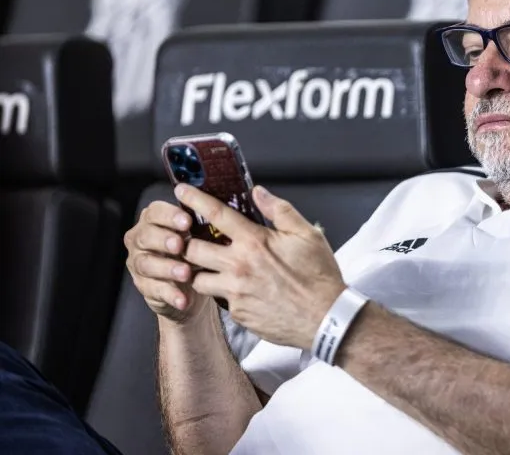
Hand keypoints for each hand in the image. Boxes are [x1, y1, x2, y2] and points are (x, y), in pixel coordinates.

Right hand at [124, 200, 208, 323]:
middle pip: (146, 236)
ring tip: (185, 273)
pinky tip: (183, 300)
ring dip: (167, 268)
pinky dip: (170, 295)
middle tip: (180, 245)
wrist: (191, 286)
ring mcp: (140, 264)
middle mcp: (141, 239)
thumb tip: (226, 213)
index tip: (187, 221)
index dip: (169, 215)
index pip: (155, 212)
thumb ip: (203, 224)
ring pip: (146, 263)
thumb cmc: (196, 250)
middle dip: (163, 239)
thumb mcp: (199, 235)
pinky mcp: (145, 287)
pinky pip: (155, 290)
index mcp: (154, 220)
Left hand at [177, 183, 344, 349]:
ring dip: (200, 272)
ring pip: (197, 279)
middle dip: (187, 243)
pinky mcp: (238, 314)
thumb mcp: (307, 234)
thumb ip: (279, 210)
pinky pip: (220, 301)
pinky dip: (225, 293)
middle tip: (193, 240)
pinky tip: (242, 290)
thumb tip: (259, 192)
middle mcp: (239, 266)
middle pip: (192, 249)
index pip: (215, 214)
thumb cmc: (319, 277)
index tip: (181, 192)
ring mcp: (235, 292)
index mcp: (255, 242)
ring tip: (214, 268)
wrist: (326, 318)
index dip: (194, 199)